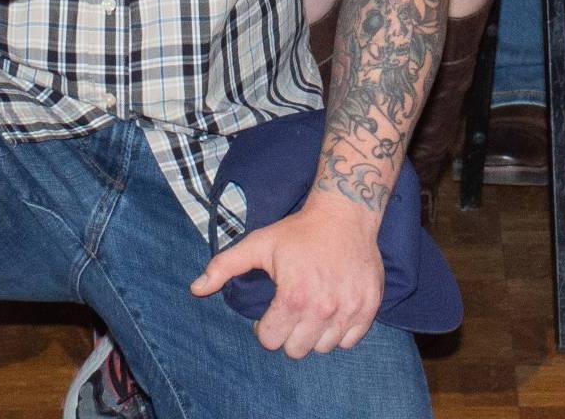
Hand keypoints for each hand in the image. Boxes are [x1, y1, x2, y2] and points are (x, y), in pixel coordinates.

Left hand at [188, 190, 386, 356]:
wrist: (346, 214)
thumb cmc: (299, 231)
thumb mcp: (258, 244)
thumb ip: (223, 267)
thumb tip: (195, 289)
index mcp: (294, 298)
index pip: (271, 341)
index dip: (265, 327)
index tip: (271, 312)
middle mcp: (323, 309)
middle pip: (296, 350)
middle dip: (289, 333)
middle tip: (291, 311)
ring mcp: (349, 309)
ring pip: (323, 348)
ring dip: (315, 334)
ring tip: (312, 311)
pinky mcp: (369, 307)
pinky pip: (350, 340)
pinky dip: (340, 332)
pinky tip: (332, 312)